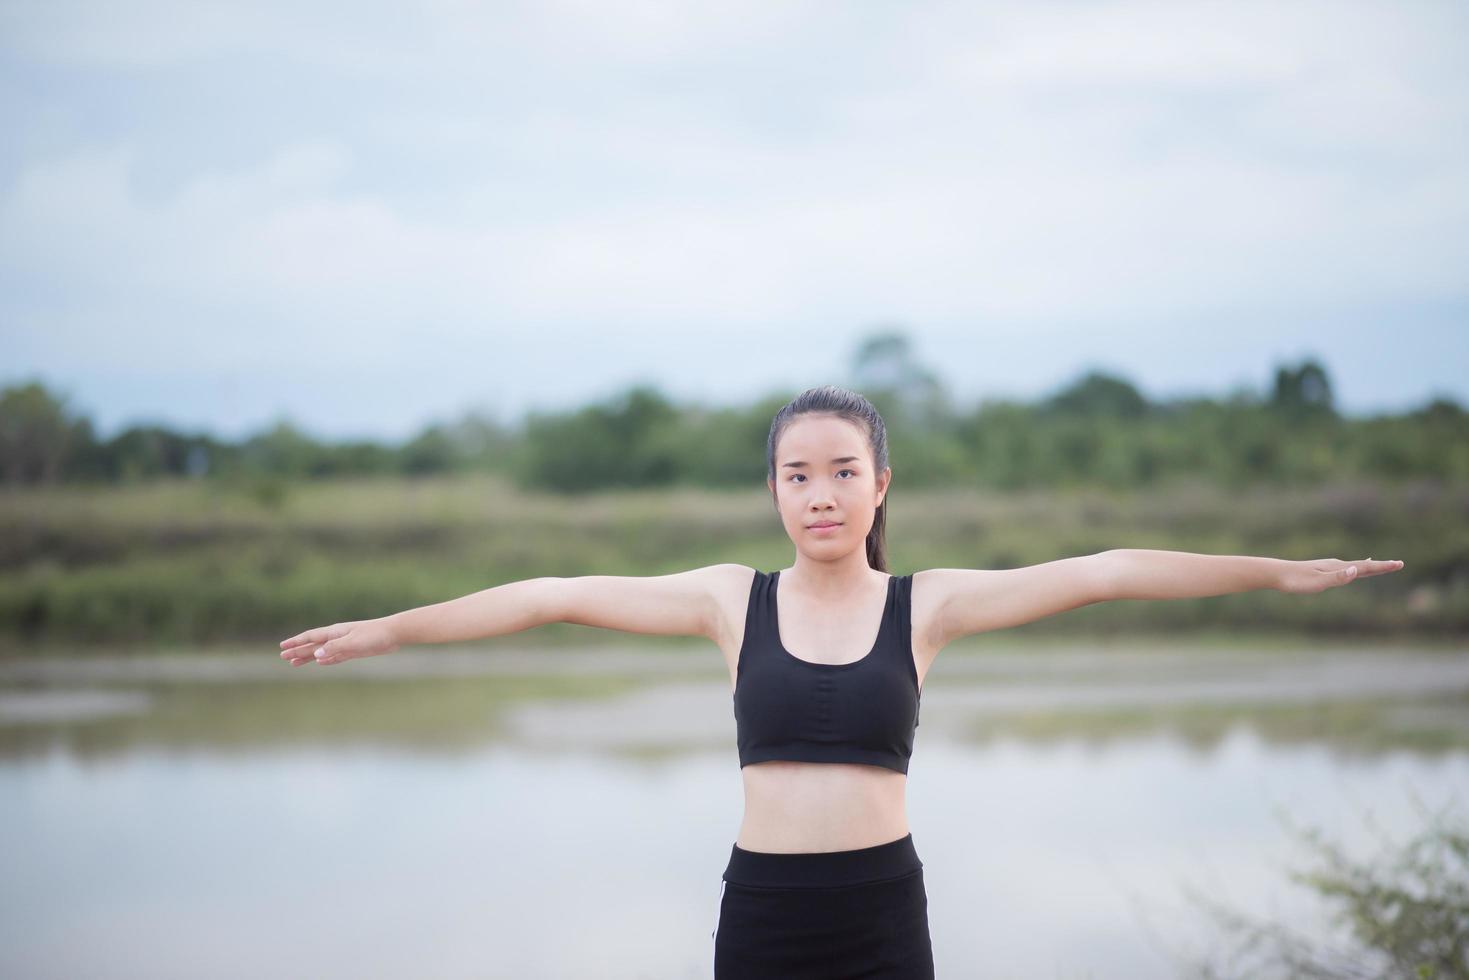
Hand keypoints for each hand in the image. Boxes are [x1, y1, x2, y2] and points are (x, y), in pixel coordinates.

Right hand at [278, 617, 400, 665]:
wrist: (394, 633)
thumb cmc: (374, 635)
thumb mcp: (353, 642)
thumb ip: (334, 648)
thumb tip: (315, 655)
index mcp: (334, 632)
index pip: (310, 637)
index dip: (296, 642)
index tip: (283, 646)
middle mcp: (337, 637)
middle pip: (313, 645)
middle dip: (298, 651)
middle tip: (283, 657)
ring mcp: (345, 644)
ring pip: (322, 652)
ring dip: (308, 657)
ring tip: (295, 662)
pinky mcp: (354, 650)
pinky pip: (335, 656)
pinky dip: (326, 660)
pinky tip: (320, 662)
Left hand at [1275, 557, 1403, 593]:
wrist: (1276, 573)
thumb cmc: (1296, 580)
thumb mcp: (1318, 582)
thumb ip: (1337, 578)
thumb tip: (1355, 570)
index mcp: (1338, 567)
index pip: (1365, 567)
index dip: (1382, 567)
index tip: (1399, 564)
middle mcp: (1336, 565)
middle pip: (1363, 565)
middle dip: (1381, 566)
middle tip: (1398, 564)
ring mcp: (1329, 567)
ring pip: (1355, 566)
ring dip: (1370, 566)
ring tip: (1380, 565)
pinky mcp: (1322, 570)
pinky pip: (1345, 568)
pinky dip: (1355, 568)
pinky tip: (1353, 568)